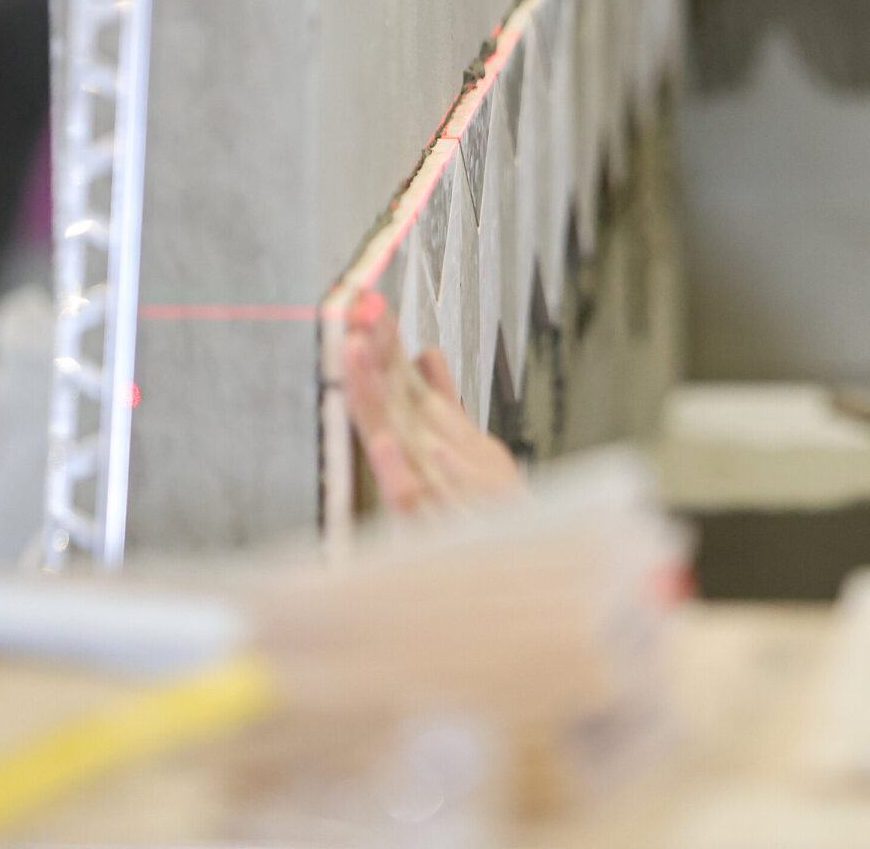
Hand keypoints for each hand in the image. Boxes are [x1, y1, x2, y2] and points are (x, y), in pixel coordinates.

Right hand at [341, 290, 521, 513]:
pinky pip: (409, 498)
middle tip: (353, 309)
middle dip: (370, 355)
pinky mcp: (432, 527)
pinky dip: (394, 471)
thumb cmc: (485, 516)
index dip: (383, 345)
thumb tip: (428, 354)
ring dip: (372, 394)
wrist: (515, 566)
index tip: (365, 302)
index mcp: (427, 439)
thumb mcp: (473, 448)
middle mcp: (420, 462)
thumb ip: (447, 401)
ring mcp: (426, 491)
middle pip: (390, 400)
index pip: (399, 383)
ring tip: (355, 348)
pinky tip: (380, 441)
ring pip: (392, 435)